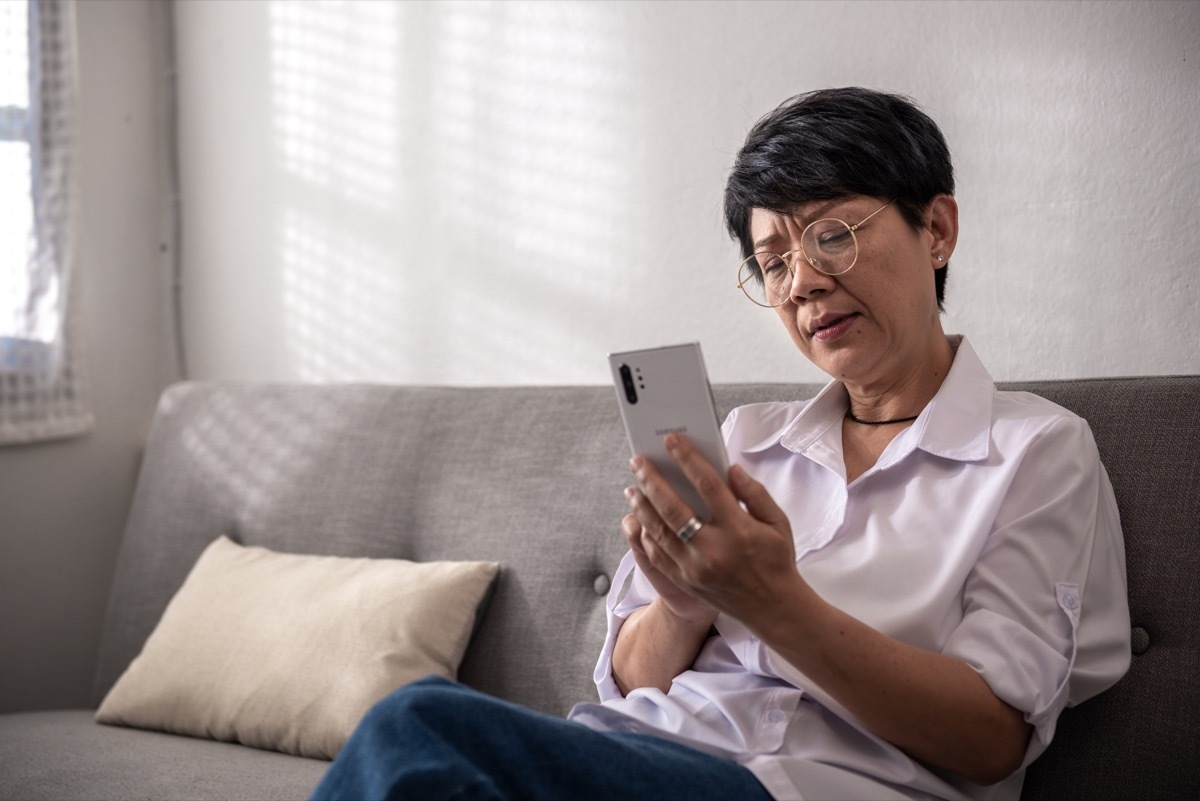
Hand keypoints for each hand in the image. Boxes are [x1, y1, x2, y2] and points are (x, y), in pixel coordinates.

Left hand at [624, 433, 801, 624]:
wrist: (773, 608)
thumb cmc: (776, 559)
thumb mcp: (778, 522)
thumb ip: (755, 492)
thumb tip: (730, 469)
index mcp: (739, 530)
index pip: (708, 486)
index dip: (688, 459)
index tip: (672, 441)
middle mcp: (713, 549)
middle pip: (673, 508)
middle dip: (651, 481)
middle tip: (638, 461)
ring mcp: (695, 569)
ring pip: (658, 532)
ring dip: (641, 507)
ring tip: (632, 488)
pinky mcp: (685, 582)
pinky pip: (657, 555)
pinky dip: (645, 536)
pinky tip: (640, 520)